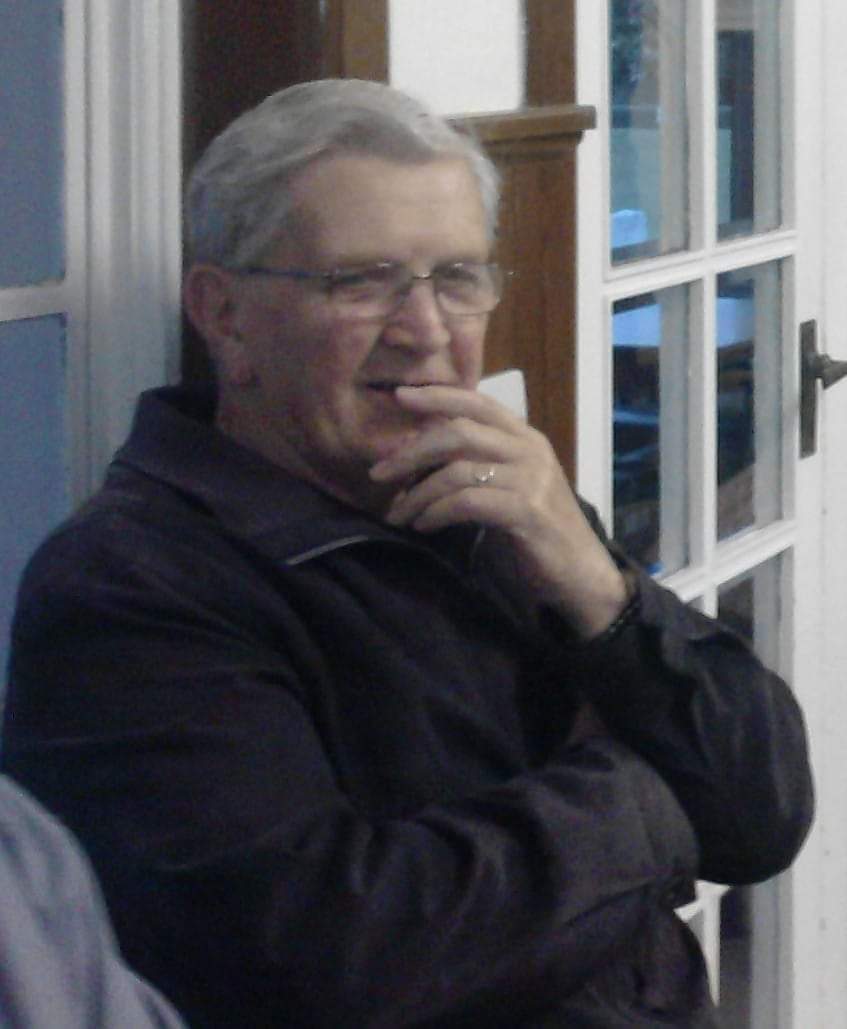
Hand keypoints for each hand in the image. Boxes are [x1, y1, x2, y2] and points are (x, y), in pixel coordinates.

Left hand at [369, 385, 628, 637]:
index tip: (400, 396)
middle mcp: (529, 450)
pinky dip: (437, 512)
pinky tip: (424, 526)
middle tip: (379, 473)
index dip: (438, 396)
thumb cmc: (537, 533)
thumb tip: (416, 451)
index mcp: (525, 438)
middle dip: (412, 452)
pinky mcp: (526, 510)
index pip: (478, 402)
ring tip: (398, 513)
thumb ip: (474, 464)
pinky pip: (467, 501)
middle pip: (458, 433)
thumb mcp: (506, 488)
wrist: (580, 574)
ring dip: (418, 493)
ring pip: (456, 470)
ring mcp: (530, 479)